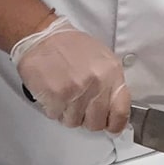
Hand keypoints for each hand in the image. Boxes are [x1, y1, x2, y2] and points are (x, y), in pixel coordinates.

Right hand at [10, 15, 130, 132]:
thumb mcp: (102, 58)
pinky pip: (56, 116)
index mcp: (111, 73)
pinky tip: (53, 93)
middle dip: (87, 119)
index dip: (115, 125)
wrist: (42, 37)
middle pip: (96, 123)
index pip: (121, 111)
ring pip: (74, 122)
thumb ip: (110, 84)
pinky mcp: (55, 96)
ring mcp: (75, 91)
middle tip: (80, 107)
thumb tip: (114, 108)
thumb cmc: (70, 46)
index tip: (111, 127)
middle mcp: (96, 84)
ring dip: (67, 113)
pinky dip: (53, 108)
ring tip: (64, 94)